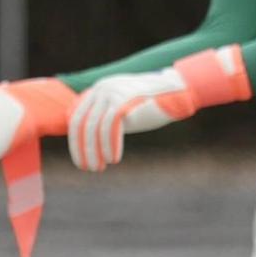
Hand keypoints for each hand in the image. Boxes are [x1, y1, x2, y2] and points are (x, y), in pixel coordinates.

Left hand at [68, 46, 250, 171]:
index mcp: (98, 90)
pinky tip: (114, 159)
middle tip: (88, 168)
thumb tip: (92, 142)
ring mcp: (111, 92)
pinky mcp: (123, 100)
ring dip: (94, 151)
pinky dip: (109, 145)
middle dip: (82, 149)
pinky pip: (109, 128)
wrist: (179, 91)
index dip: (76, 142)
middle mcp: (100, 88)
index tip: (82, 160)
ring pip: (93, 128)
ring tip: (100, 167)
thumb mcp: (126, 110)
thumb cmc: (155, 105)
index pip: (77, 118)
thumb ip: (107, 119)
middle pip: (81, 123)